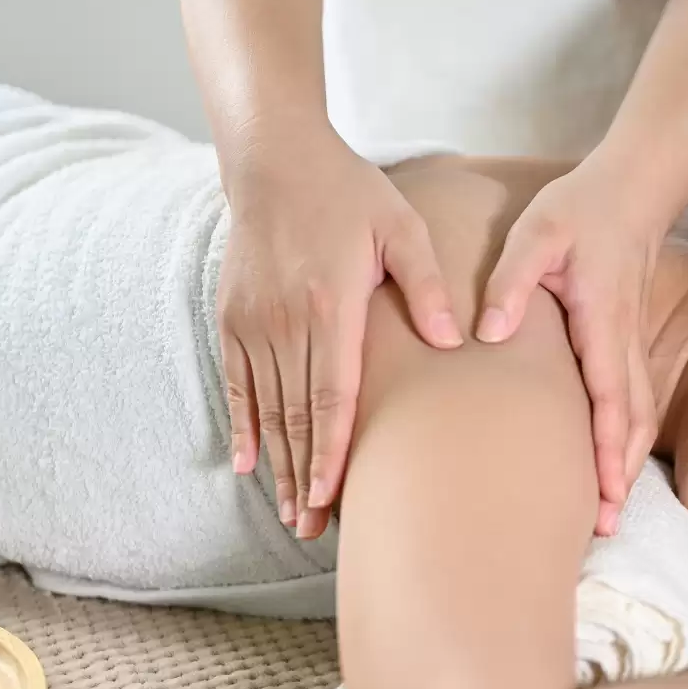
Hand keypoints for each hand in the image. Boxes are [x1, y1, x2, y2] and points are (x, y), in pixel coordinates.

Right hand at [219, 124, 461, 539]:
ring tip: (292, 513)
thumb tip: (455, 340)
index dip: (332, 450)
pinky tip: (248, 465)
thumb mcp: (401, 226)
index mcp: (332, 306)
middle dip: (306, 477)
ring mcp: (254, 322)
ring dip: (279, 465)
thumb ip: (428, 283)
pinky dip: (242, 426)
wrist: (275, 160)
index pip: (332, 394)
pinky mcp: (232, 318)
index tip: (333, 496)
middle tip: (315, 528)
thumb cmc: (349, 193)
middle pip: (298, 416)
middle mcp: (286, 321)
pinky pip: (236, 384)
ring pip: (267, 410)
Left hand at [476, 159, 663, 536]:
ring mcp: (629, 346)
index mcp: (602, 322)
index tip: (606, 492)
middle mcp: (623, 343)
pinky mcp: (625, 345)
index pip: (610, 397)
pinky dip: (625, 440)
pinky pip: (632, 402)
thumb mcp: (537, 233)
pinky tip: (610, 466)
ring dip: (626, 464)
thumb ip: (511, 281)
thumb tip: (488, 332)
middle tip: (605, 525)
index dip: (609, 449)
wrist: (631, 190)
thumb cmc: (580, 210)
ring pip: (637, 416)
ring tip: (608, 511)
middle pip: (632, 421)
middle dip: (621, 475)